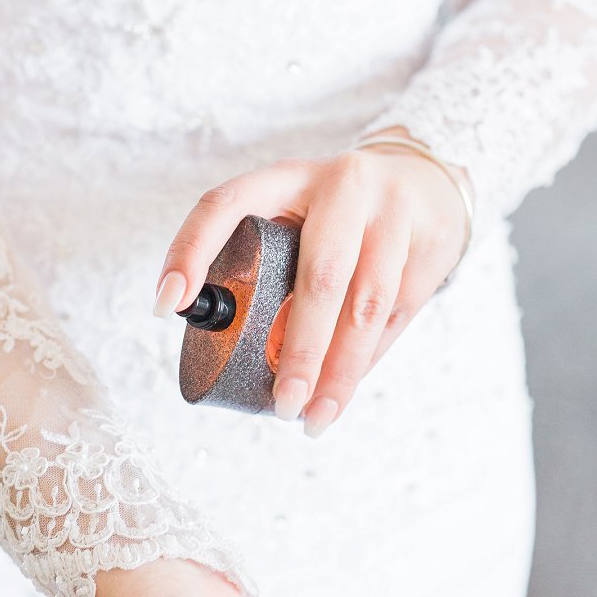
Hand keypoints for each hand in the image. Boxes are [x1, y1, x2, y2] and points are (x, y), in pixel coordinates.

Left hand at [152, 126, 472, 433]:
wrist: (425, 178)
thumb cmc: (336, 214)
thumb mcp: (297, 215)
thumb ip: (267, 260)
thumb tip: (224, 341)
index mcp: (288, 177)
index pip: (226, 204)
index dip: (191, 251)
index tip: (166, 305)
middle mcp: (343, 186)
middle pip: (322, 274)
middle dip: (302, 349)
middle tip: (281, 404)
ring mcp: (393, 214)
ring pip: (368, 304)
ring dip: (340, 371)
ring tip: (313, 418)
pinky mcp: (430, 245)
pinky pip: (396, 317)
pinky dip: (365, 362)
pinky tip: (341, 391)